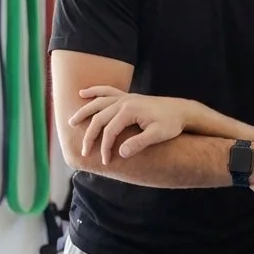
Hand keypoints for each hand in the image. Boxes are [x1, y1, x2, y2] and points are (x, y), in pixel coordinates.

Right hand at [69, 87, 191, 162]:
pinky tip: (83, 92)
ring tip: (71, 121)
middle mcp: (125, 101)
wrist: (181, 110)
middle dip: (90, 135)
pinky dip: (94, 91)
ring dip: (84, 111)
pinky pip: (107, 91)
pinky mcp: (128, 97)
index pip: (110, 130)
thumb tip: (120, 153)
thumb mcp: (158, 135)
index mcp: (130, 110)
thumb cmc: (171, 124)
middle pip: (99, 117)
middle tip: (84, 152)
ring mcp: (125, 97)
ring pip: (98, 102)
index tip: (106, 161)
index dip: (105, 147)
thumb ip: (139, 143)